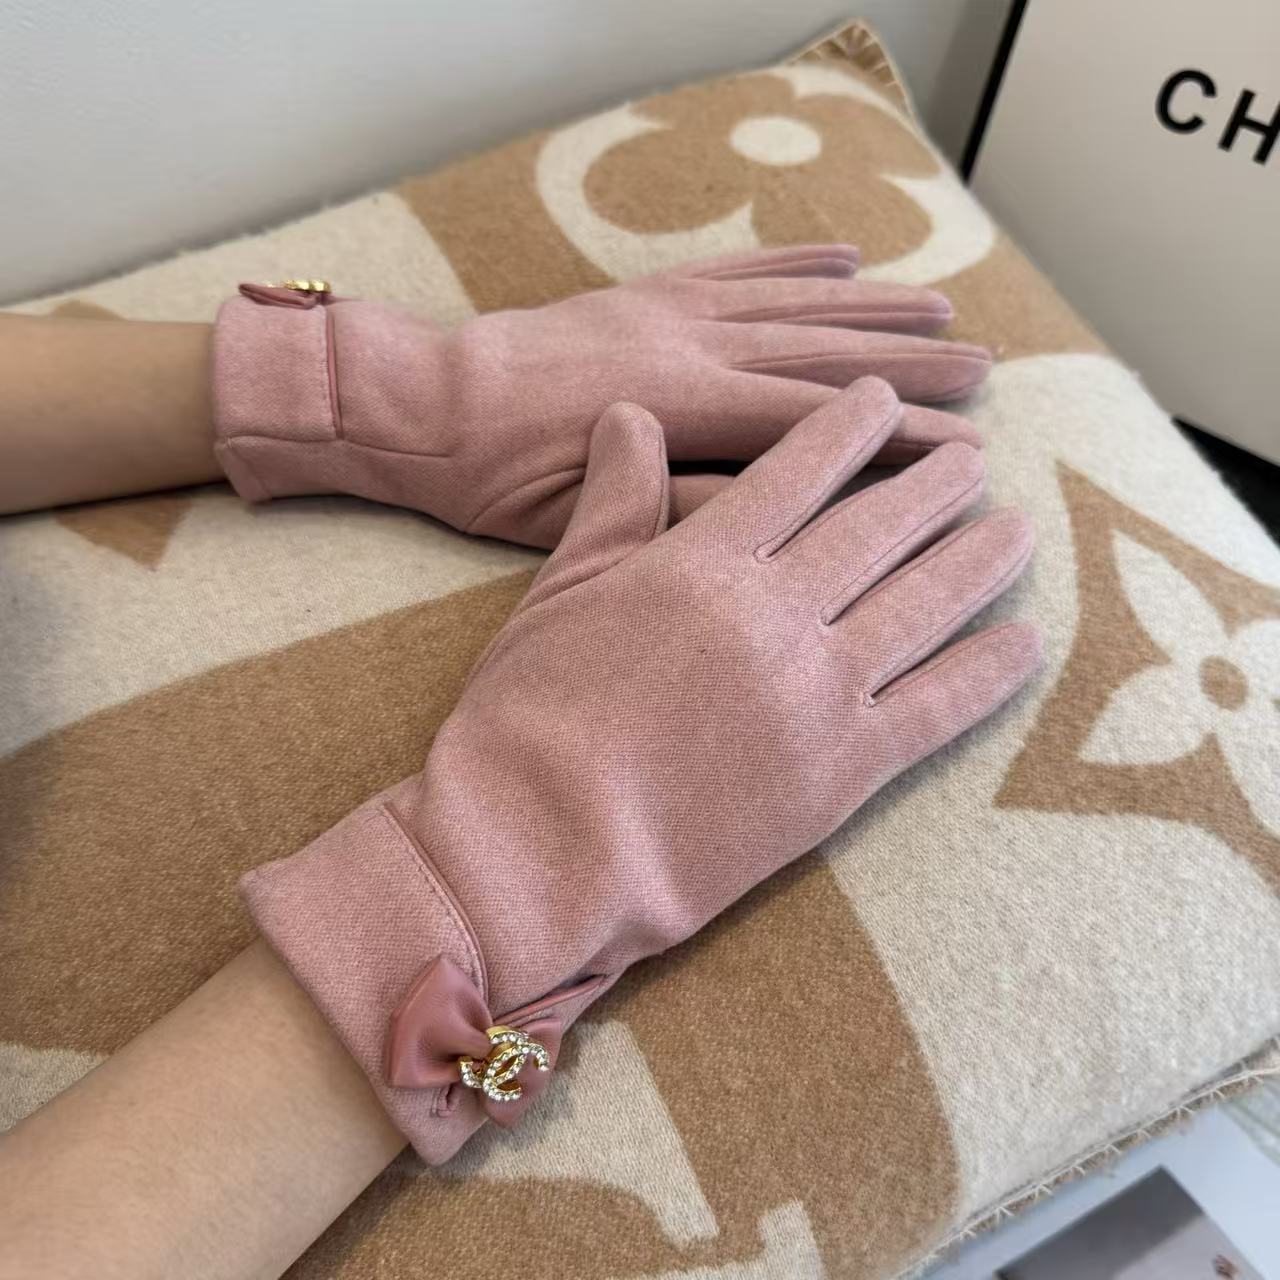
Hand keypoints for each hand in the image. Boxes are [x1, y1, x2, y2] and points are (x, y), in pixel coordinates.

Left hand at [212, 245, 991, 546]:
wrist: (430, 403)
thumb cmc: (503, 476)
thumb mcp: (587, 519)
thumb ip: (684, 509)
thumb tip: (778, 512)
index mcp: (683, 410)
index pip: (811, 426)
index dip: (895, 441)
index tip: (965, 453)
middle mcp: (692, 346)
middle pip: (821, 354)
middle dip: (910, 362)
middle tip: (986, 369)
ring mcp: (674, 312)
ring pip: (793, 303)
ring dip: (871, 305)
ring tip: (942, 303)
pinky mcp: (651, 295)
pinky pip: (738, 271)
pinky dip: (795, 264)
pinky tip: (843, 257)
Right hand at [241, 376, 1040, 1162]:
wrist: (542, 845)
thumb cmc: (531, 717)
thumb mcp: (559, 592)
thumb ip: (612, 502)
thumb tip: (629, 415)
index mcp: (704, 563)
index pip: (796, 471)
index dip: (847, 429)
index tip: (882, 402)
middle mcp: (777, 613)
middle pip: (876, 530)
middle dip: (931, 486)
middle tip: (973, 459)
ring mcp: (820, 693)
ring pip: (923, 606)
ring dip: (977, 561)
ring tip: (1019, 529)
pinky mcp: (843, 773)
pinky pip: (936, 710)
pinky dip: (988, 673)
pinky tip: (1026, 642)